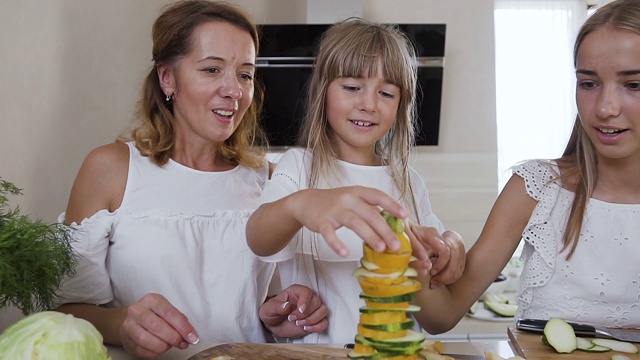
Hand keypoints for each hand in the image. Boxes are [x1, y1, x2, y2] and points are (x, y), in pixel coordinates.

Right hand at [120, 293, 198, 358]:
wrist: (132, 320)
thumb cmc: (154, 315)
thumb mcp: (167, 311)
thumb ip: (179, 320)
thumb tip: (191, 335)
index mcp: (151, 300)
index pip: (169, 313)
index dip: (183, 327)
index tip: (192, 337)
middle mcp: (137, 310)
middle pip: (156, 326)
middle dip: (173, 338)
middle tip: (183, 343)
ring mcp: (128, 325)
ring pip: (146, 339)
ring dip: (163, 346)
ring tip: (169, 345)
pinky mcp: (125, 339)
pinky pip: (141, 350)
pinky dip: (154, 352)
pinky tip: (159, 349)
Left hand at [259, 284, 328, 338]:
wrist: (273, 325)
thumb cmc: (271, 313)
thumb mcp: (268, 309)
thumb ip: (276, 306)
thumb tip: (286, 305)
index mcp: (295, 292)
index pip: (306, 292)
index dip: (305, 301)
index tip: (300, 310)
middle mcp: (306, 299)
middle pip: (317, 301)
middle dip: (306, 313)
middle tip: (293, 319)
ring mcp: (312, 310)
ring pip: (323, 310)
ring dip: (313, 319)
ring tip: (299, 324)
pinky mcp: (315, 320)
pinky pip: (324, 322)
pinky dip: (318, 326)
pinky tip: (307, 329)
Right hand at [291, 186, 407, 256]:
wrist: (306, 202)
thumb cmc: (335, 203)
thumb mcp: (353, 199)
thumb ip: (370, 209)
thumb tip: (393, 224)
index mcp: (357, 192)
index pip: (378, 196)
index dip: (392, 205)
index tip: (405, 216)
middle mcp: (347, 198)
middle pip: (370, 214)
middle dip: (385, 230)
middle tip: (396, 245)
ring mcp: (334, 210)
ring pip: (355, 223)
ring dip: (369, 236)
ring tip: (381, 249)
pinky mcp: (322, 222)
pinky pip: (330, 234)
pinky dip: (337, 244)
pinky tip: (345, 253)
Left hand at [408, 224, 465, 287]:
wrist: (449, 238)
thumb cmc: (433, 238)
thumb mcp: (425, 239)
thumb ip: (423, 249)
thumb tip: (421, 262)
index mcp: (446, 240)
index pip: (446, 253)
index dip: (439, 264)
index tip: (431, 272)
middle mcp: (456, 248)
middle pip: (453, 266)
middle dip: (442, 276)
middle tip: (431, 282)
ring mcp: (461, 255)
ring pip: (456, 271)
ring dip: (445, 280)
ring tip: (434, 284)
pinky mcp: (462, 263)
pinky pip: (458, 274)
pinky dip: (449, 280)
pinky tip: (440, 283)